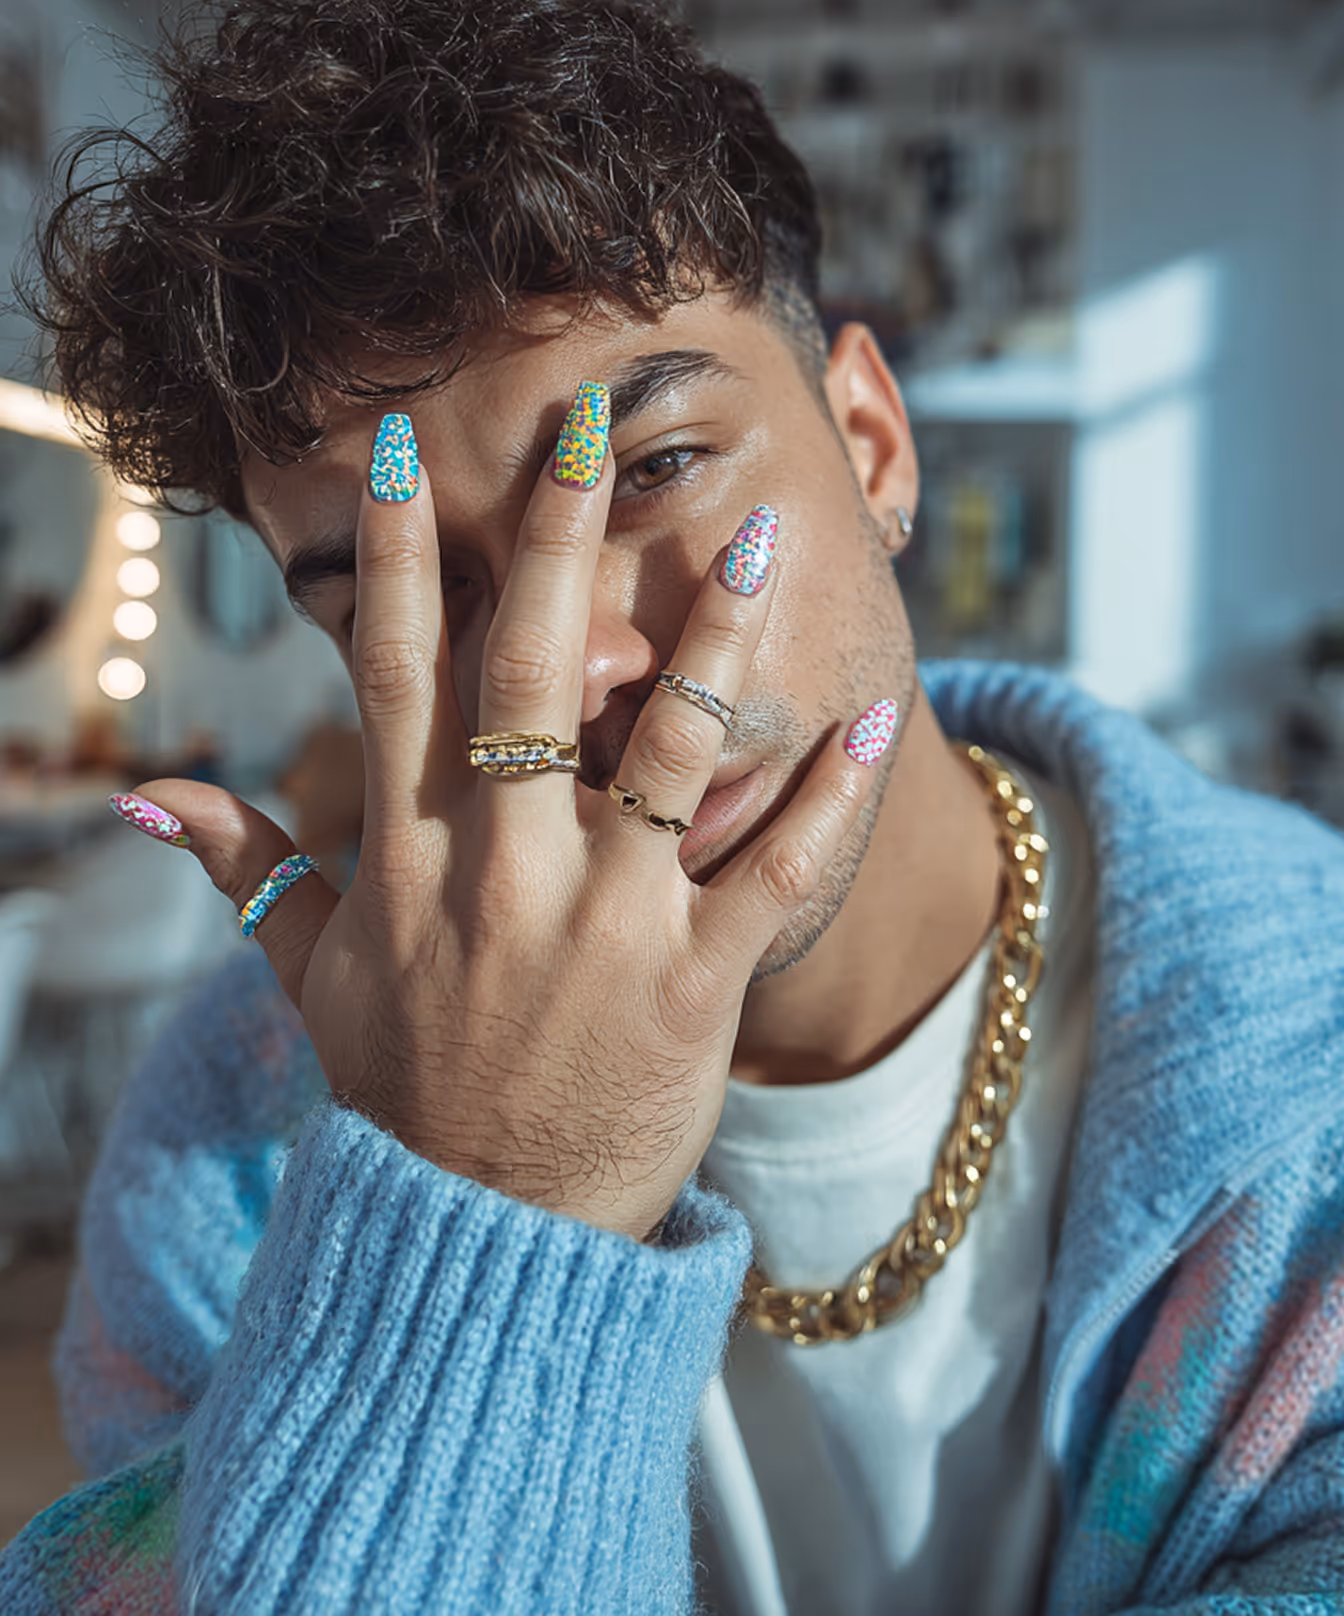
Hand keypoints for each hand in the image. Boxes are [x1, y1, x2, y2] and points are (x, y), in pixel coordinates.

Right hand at [116, 389, 892, 1239]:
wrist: (482, 1236)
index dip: (399, 558)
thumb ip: (248, 873)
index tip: (409, 454)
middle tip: (590, 426)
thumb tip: (151, 800)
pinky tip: (872, 716)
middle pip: (531, 675)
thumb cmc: (403, 1091)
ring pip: (665, 751)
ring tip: (760, 533)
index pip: (395, 675)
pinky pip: (769, 870)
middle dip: (558, 541)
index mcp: (406, 857)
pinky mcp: (692, 985)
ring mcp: (603, 926)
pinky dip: (826, 794)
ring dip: (714, 638)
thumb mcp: (311, 981)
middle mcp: (501, 873)